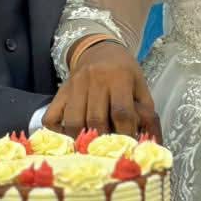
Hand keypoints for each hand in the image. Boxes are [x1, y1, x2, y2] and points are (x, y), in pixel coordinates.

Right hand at [44, 42, 161, 139]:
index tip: (128, 146)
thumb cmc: (124, 71)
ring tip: (89, 149)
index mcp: (119, 77)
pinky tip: (68, 138)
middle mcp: (95, 79)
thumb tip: (148, 141)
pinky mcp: (60, 91)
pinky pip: (52, 116)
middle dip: (103, 140)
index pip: (121, 111)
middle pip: (96, 119)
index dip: (125, 133)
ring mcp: (75, 85)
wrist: (99, 49)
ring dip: (81, 140)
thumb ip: (144, 111)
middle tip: (108, 151)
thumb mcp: (140, 85)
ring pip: (73, 120)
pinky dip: (57, 131)